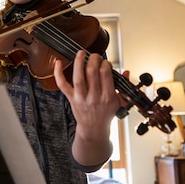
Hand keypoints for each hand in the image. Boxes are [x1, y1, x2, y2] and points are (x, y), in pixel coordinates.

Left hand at [53, 50, 125, 166]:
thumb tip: (126, 72)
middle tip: (95, 56)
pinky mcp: (71, 99)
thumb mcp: (119, 102)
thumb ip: (122, 86)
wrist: (93, 130)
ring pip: (79, 77)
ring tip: (81, 53)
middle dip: (94, 59)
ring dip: (79, 62)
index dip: (105, 63)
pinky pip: (63, 85)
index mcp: (108, 97)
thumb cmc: (105, 115)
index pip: (106, 74)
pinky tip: (58, 63)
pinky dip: (58, 73)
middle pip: (92, 72)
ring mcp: (81, 98)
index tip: (105, 62)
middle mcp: (94, 97)